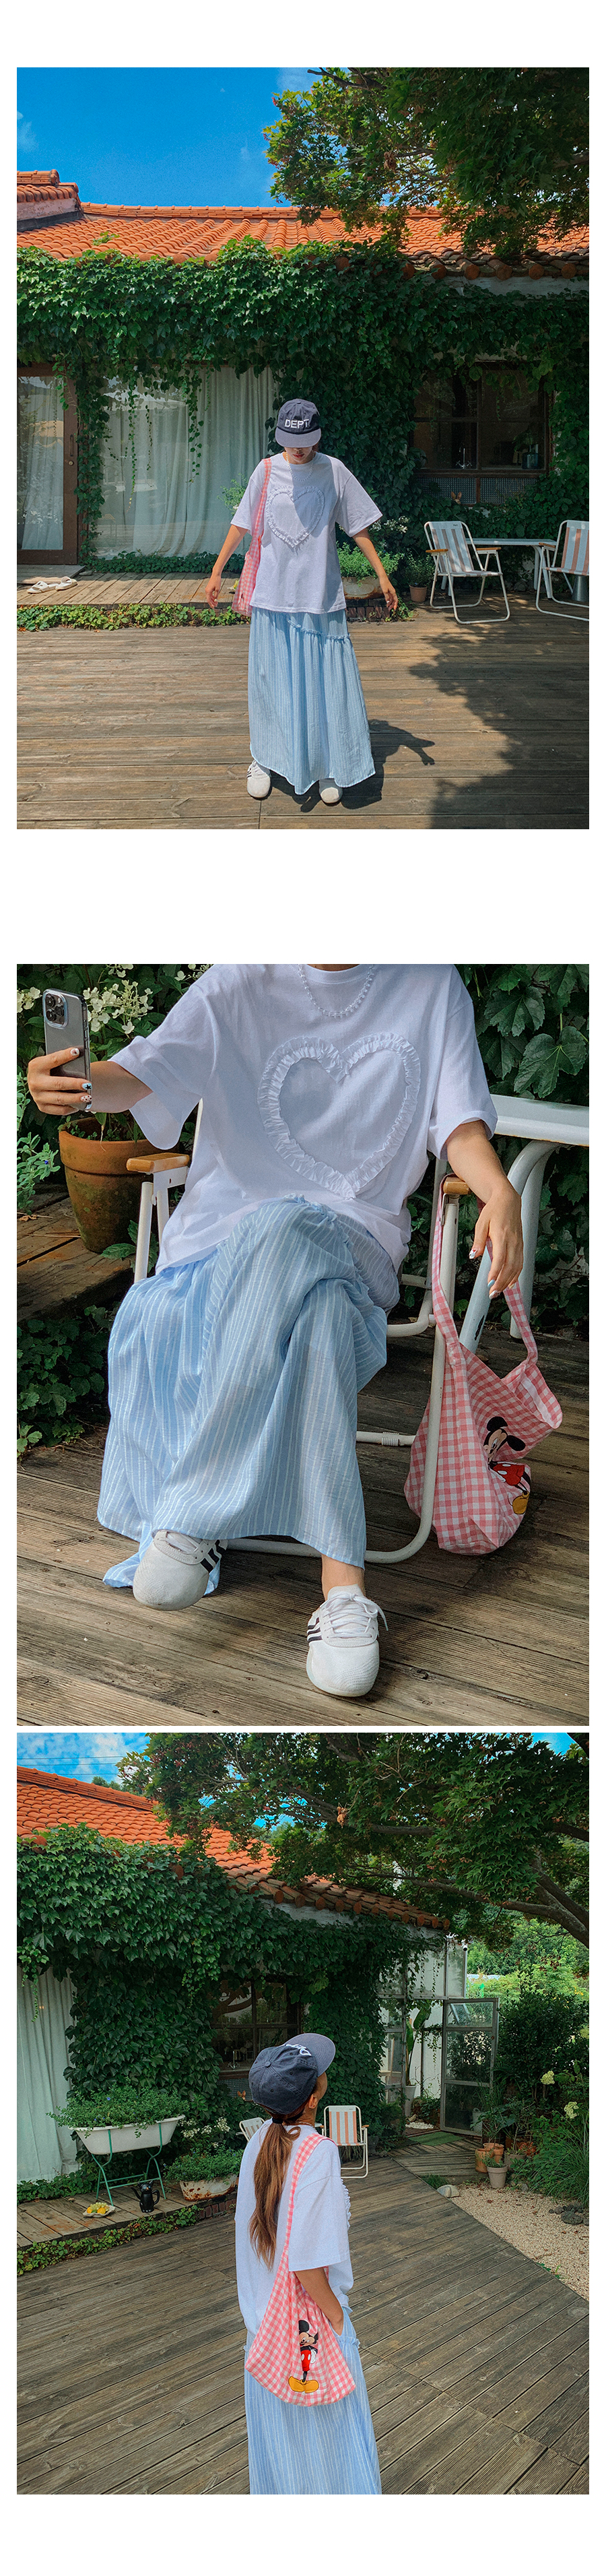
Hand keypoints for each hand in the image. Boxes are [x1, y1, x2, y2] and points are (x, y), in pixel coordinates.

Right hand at [27, 1047, 91, 1117]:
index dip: (65, 1056)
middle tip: (88, 1084)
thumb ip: (61, 1061)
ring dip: (75, 1098)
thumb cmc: (49, 1070)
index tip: (77, 1052)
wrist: (38, 1083)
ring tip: (88, 1097)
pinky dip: (71, 1108)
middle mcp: (34, 1082)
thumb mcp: (51, 1063)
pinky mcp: (42, 1107)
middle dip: (74, 1084)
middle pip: (57, 1083)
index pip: (52, 1060)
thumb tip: (79, 1058)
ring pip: (59, 1099)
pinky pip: (59, 1110)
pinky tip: (80, 1104)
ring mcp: (37, 1096)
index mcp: (35, 1066)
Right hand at [205, 565, 222, 607]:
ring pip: (209, 597)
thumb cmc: (217, 581)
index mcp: (208, 591)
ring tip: (216, 603)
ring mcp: (207, 589)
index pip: (208, 600)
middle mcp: (206, 591)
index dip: (211, 604)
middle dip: (212, 603)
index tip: (214, 607)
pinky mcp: (208, 588)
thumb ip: (216, 595)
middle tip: (216, 606)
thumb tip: (215, 600)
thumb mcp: (218, 589)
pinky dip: (212, 597)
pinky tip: (215, 599)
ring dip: (212, 600)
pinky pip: (210, 594)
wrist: (215, 575)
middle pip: (208, 599)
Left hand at [380, 573, 397, 615]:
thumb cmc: (384, 583)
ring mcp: (391, 592)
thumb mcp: (385, 591)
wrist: (383, 578)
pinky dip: (388, 600)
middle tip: (389, 609)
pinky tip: (387, 602)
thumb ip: (387, 597)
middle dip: (392, 605)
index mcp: (393, 592)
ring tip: (388, 607)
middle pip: (394, 600)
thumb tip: (388, 602)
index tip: (394, 609)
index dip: (395, 605)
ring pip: (392, 599)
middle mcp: (393, 592)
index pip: (396, 600)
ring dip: (390, 603)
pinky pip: (390, 597)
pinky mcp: (389, 591)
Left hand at [471, 1180, 523, 1296]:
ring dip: (508, 1281)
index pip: (500, 1258)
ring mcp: (518, 1243)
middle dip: (501, 1282)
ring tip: (499, 1291)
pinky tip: (510, 1283)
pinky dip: (516, 1274)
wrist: (508, 1201)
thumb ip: (478, 1240)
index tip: (490, 1282)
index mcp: (502, 1235)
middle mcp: (513, 1241)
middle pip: (510, 1266)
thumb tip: (474, 1255)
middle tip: (493, 1293)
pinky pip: (520, 1262)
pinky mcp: (521, 1245)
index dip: (496, 1272)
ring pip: (517, 1267)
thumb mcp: (481, 1223)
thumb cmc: (494, 1211)